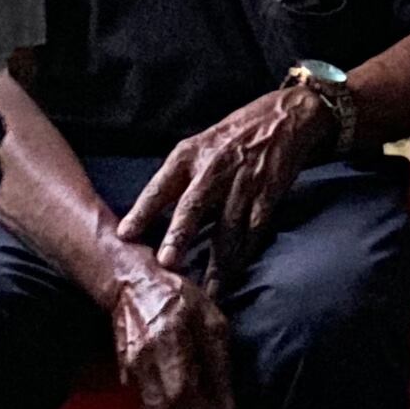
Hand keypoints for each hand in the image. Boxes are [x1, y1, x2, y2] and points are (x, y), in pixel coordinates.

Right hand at [110, 259, 232, 408]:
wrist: (132, 286)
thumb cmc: (176, 298)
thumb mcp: (211, 321)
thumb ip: (220, 364)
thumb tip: (227, 406)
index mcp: (170, 343)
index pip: (183, 396)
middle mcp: (146, 362)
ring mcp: (131, 371)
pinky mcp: (125, 376)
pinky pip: (145, 406)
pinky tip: (180, 401)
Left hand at [115, 82, 331, 281]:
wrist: (284, 117)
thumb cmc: (232, 136)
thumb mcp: (197, 146)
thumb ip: (177, 179)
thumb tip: (150, 217)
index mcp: (188, 156)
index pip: (160, 186)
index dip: (142, 211)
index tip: (125, 235)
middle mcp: (213, 170)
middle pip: (192, 207)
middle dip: (179, 236)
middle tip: (167, 263)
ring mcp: (242, 184)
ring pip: (227, 229)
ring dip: (217, 263)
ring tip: (207, 291)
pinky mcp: (267, 195)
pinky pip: (253, 231)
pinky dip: (244, 254)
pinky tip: (236, 274)